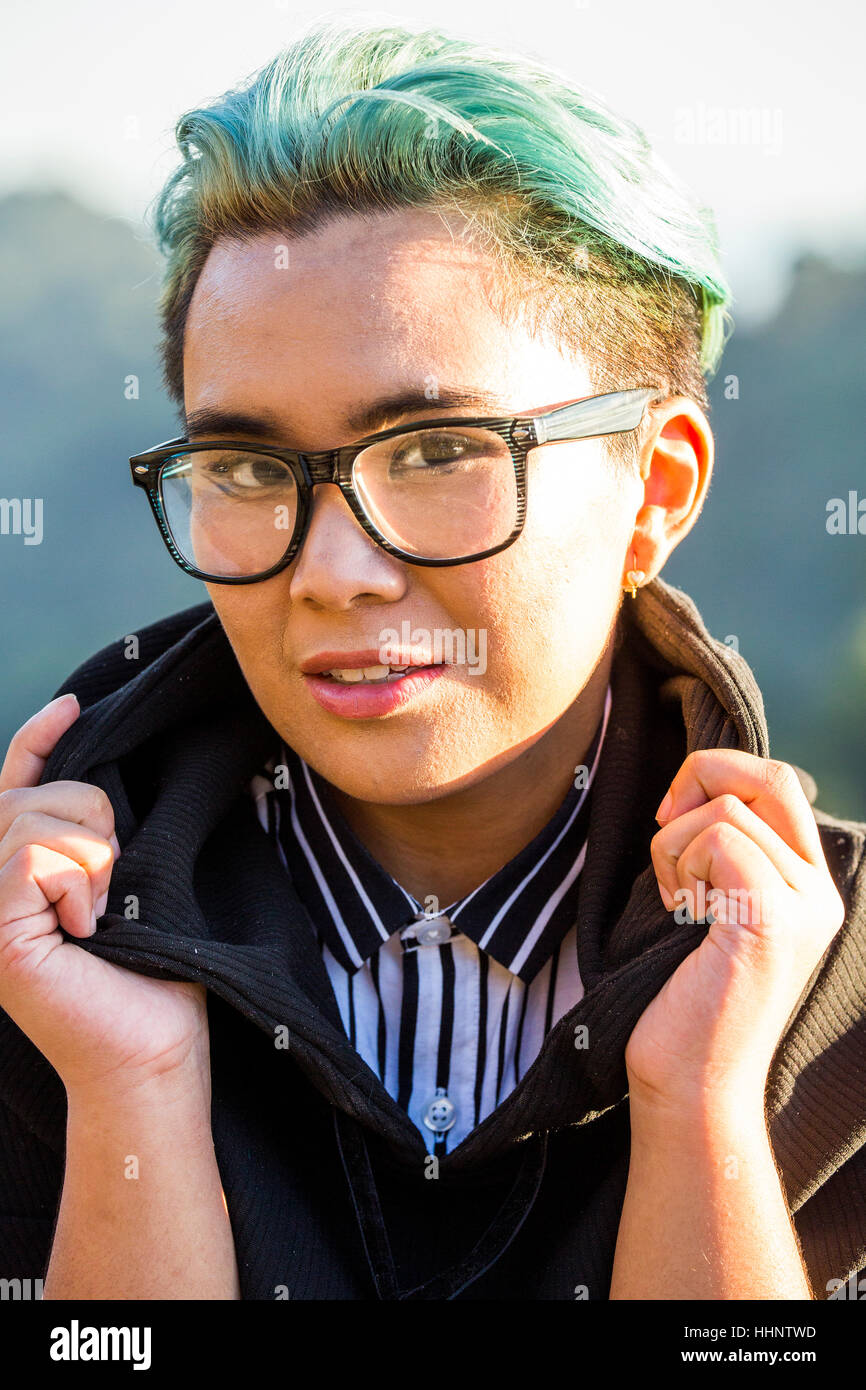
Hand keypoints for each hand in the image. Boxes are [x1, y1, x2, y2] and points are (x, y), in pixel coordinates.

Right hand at [0, 694, 209, 1098]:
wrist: (156, 1051)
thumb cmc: (155, 974)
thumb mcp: (132, 882)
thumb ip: (101, 833)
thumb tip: (109, 767)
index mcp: (16, 878)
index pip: (13, 786)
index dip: (37, 740)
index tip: (74, 706)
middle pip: (26, 796)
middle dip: (90, 815)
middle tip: (116, 879)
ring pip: (30, 820)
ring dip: (91, 851)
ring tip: (103, 907)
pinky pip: (31, 860)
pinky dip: (78, 880)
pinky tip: (89, 925)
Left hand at [624, 749, 845, 1111]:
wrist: (689, 1086)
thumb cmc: (679, 1000)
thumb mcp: (706, 905)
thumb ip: (717, 849)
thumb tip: (692, 785)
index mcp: (806, 885)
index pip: (778, 781)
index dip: (717, 771)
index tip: (671, 817)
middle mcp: (819, 891)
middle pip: (767, 775)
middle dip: (700, 778)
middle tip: (665, 831)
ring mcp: (803, 904)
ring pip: (726, 808)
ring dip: (674, 847)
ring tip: (679, 907)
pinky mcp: (774, 918)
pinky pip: (718, 838)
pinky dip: (679, 865)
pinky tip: (682, 916)